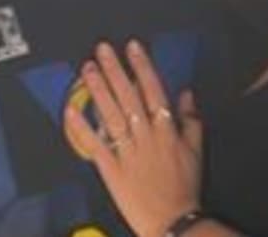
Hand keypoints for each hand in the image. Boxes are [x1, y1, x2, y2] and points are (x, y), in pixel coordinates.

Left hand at [64, 40, 202, 236]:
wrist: (173, 222)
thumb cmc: (186, 186)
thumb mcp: (196, 149)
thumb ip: (191, 119)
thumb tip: (186, 92)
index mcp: (166, 129)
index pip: (153, 90)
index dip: (142, 67)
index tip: (132, 47)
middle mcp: (145, 136)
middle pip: (128, 97)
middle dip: (115, 71)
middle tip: (102, 49)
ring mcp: (127, 152)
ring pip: (111, 115)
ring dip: (98, 90)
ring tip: (87, 70)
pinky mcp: (111, 170)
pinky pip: (94, 145)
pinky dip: (82, 128)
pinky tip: (70, 110)